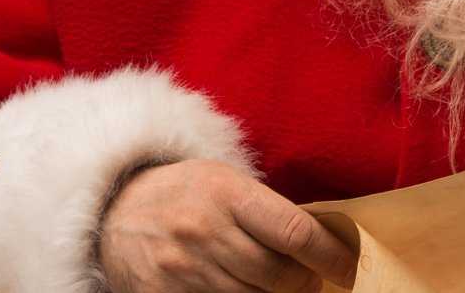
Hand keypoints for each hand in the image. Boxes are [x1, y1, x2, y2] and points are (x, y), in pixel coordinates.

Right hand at [98, 159, 360, 292]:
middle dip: (305, 283)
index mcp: (229, 194)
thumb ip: (266, 210)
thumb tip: (318, 240)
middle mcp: (206, 232)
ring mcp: (182, 269)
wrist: (113, 208)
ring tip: (285, 289)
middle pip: (277, 275)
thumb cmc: (184, 190)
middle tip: (314, 281)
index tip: (351, 268)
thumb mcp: (226, 181)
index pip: (295, 231)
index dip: (331, 256)